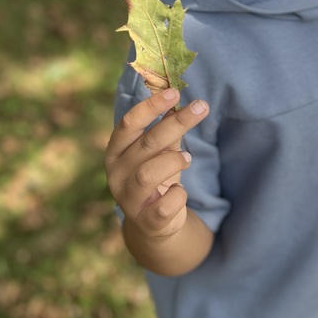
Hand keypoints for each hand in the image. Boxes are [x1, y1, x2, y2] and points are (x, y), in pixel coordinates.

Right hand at [105, 88, 208, 240]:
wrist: (154, 224)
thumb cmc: (157, 177)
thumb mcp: (160, 150)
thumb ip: (166, 128)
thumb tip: (180, 98)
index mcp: (116, 152)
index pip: (128, 124)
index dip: (151, 106)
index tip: (175, 93)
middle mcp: (116, 174)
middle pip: (146, 144)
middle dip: (176, 123)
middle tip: (201, 107)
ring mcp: (128, 199)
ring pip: (148, 174)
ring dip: (174, 161)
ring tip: (187, 159)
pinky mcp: (146, 221)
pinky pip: (164, 205)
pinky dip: (178, 195)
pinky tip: (180, 190)